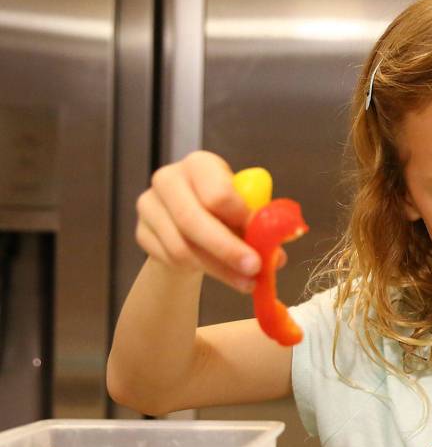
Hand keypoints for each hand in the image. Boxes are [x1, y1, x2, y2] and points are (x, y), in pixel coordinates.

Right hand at [135, 151, 285, 292]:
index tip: (263, 242)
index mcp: (200, 165)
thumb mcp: (247, 211)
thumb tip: (276, 257)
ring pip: (182, 248)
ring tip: (245, 282)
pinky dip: (200, 272)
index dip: (242, 220)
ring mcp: (149, 205)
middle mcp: (169, 179)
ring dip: (218, 270)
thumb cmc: (225, 212)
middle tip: (254, 270)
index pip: (217, 193)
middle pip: (193, 220)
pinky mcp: (141, 232)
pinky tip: (220, 274)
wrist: (190, 224)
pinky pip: (171, 261)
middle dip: (227, 250)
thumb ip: (261, 229)